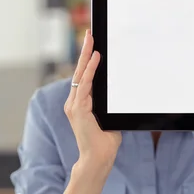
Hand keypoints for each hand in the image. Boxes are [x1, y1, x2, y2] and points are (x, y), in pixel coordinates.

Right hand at [64, 30, 121, 173]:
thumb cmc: (104, 143)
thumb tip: (120, 96)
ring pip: (80, 75)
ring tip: (92, 41)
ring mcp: (74, 105)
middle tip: (89, 35)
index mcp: (79, 104)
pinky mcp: (78, 109)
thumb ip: (110, 107)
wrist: (97, 158)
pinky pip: (85, 84)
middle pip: (79, 71)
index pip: (83, 78)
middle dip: (84, 52)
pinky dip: (90, 70)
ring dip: (86, 56)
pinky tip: (95, 59)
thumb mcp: (109, 119)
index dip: (87, 61)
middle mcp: (73, 103)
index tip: (92, 46)